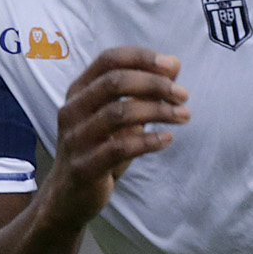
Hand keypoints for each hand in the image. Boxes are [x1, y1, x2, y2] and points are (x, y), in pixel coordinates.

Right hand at [41, 47, 189, 225]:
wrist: (69, 196)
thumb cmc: (99, 149)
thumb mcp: (120, 116)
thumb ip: (144, 90)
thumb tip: (174, 63)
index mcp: (79, 91)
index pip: (109, 60)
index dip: (141, 58)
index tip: (172, 66)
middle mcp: (72, 110)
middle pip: (114, 82)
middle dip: (154, 84)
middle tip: (183, 94)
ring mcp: (75, 138)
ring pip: (118, 113)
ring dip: (157, 111)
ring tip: (183, 115)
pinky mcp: (84, 167)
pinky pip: (120, 148)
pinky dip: (148, 141)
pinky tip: (167, 139)